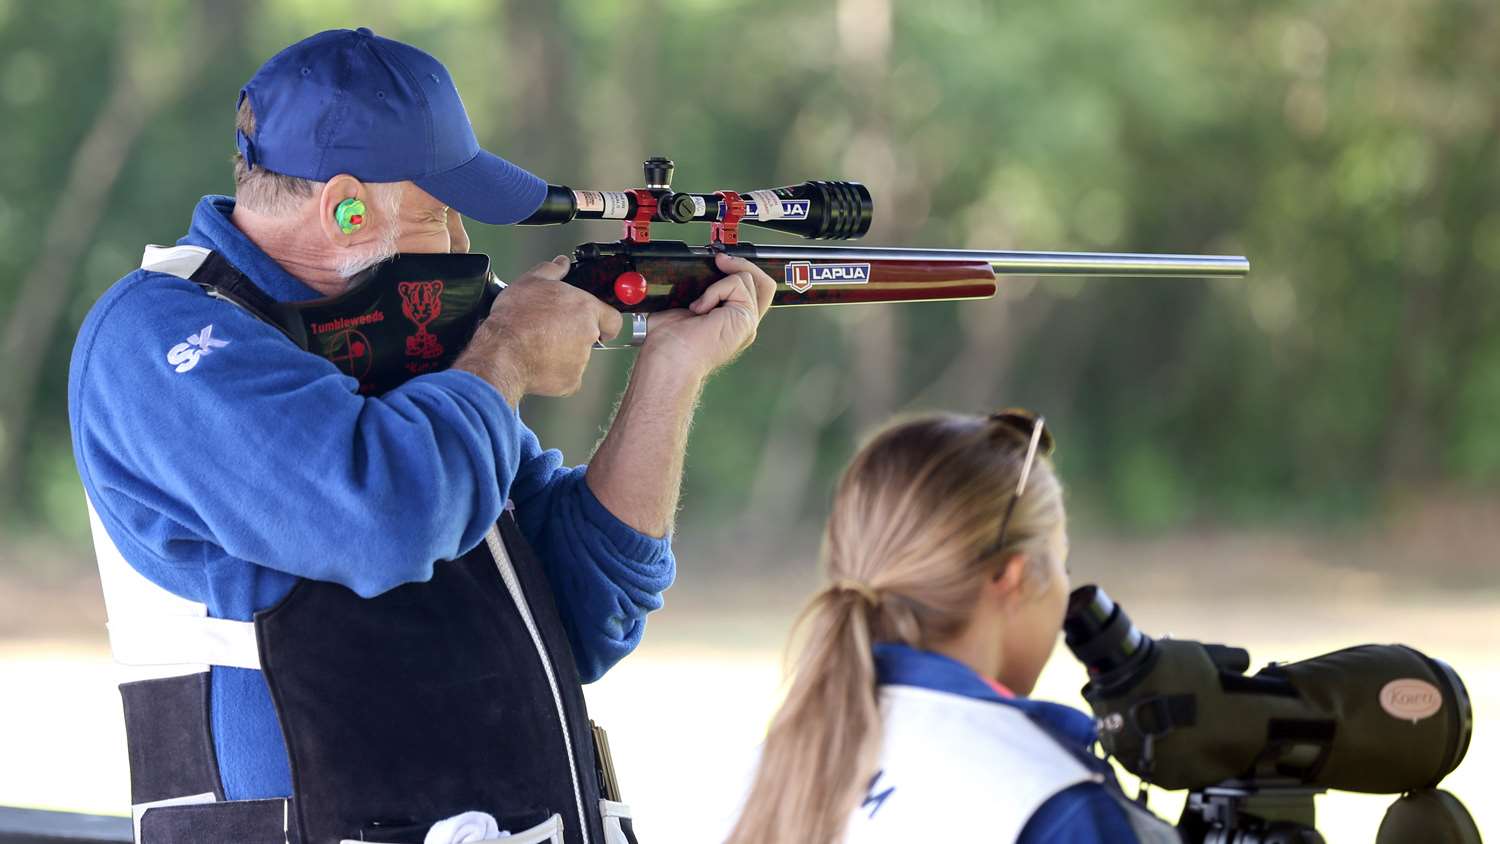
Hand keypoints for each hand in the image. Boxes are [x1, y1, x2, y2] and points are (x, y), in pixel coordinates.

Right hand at [454, 255, 621, 404]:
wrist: (503, 351)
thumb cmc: (516, 318)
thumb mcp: (530, 281)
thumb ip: (551, 270)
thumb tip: (561, 263)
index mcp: (585, 309)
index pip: (612, 318)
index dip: (605, 322)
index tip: (598, 325)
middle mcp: (588, 335)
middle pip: (591, 337)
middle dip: (574, 335)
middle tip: (552, 332)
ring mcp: (581, 361)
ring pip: (577, 358)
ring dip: (563, 353)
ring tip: (538, 345)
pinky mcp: (571, 381)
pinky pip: (567, 378)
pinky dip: (555, 373)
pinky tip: (538, 363)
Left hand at [642, 252, 775, 380]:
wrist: (670, 359)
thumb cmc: (669, 344)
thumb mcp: (683, 309)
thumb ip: (700, 293)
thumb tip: (696, 272)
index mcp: (730, 323)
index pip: (750, 290)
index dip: (739, 270)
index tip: (718, 262)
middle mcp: (743, 323)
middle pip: (763, 283)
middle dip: (742, 264)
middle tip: (719, 261)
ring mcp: (747, 322)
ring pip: (749, 279)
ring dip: (720, 282)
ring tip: (701, 301)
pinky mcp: (745, 317)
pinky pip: (738, 283)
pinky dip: (716, 289)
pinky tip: (701, 307)